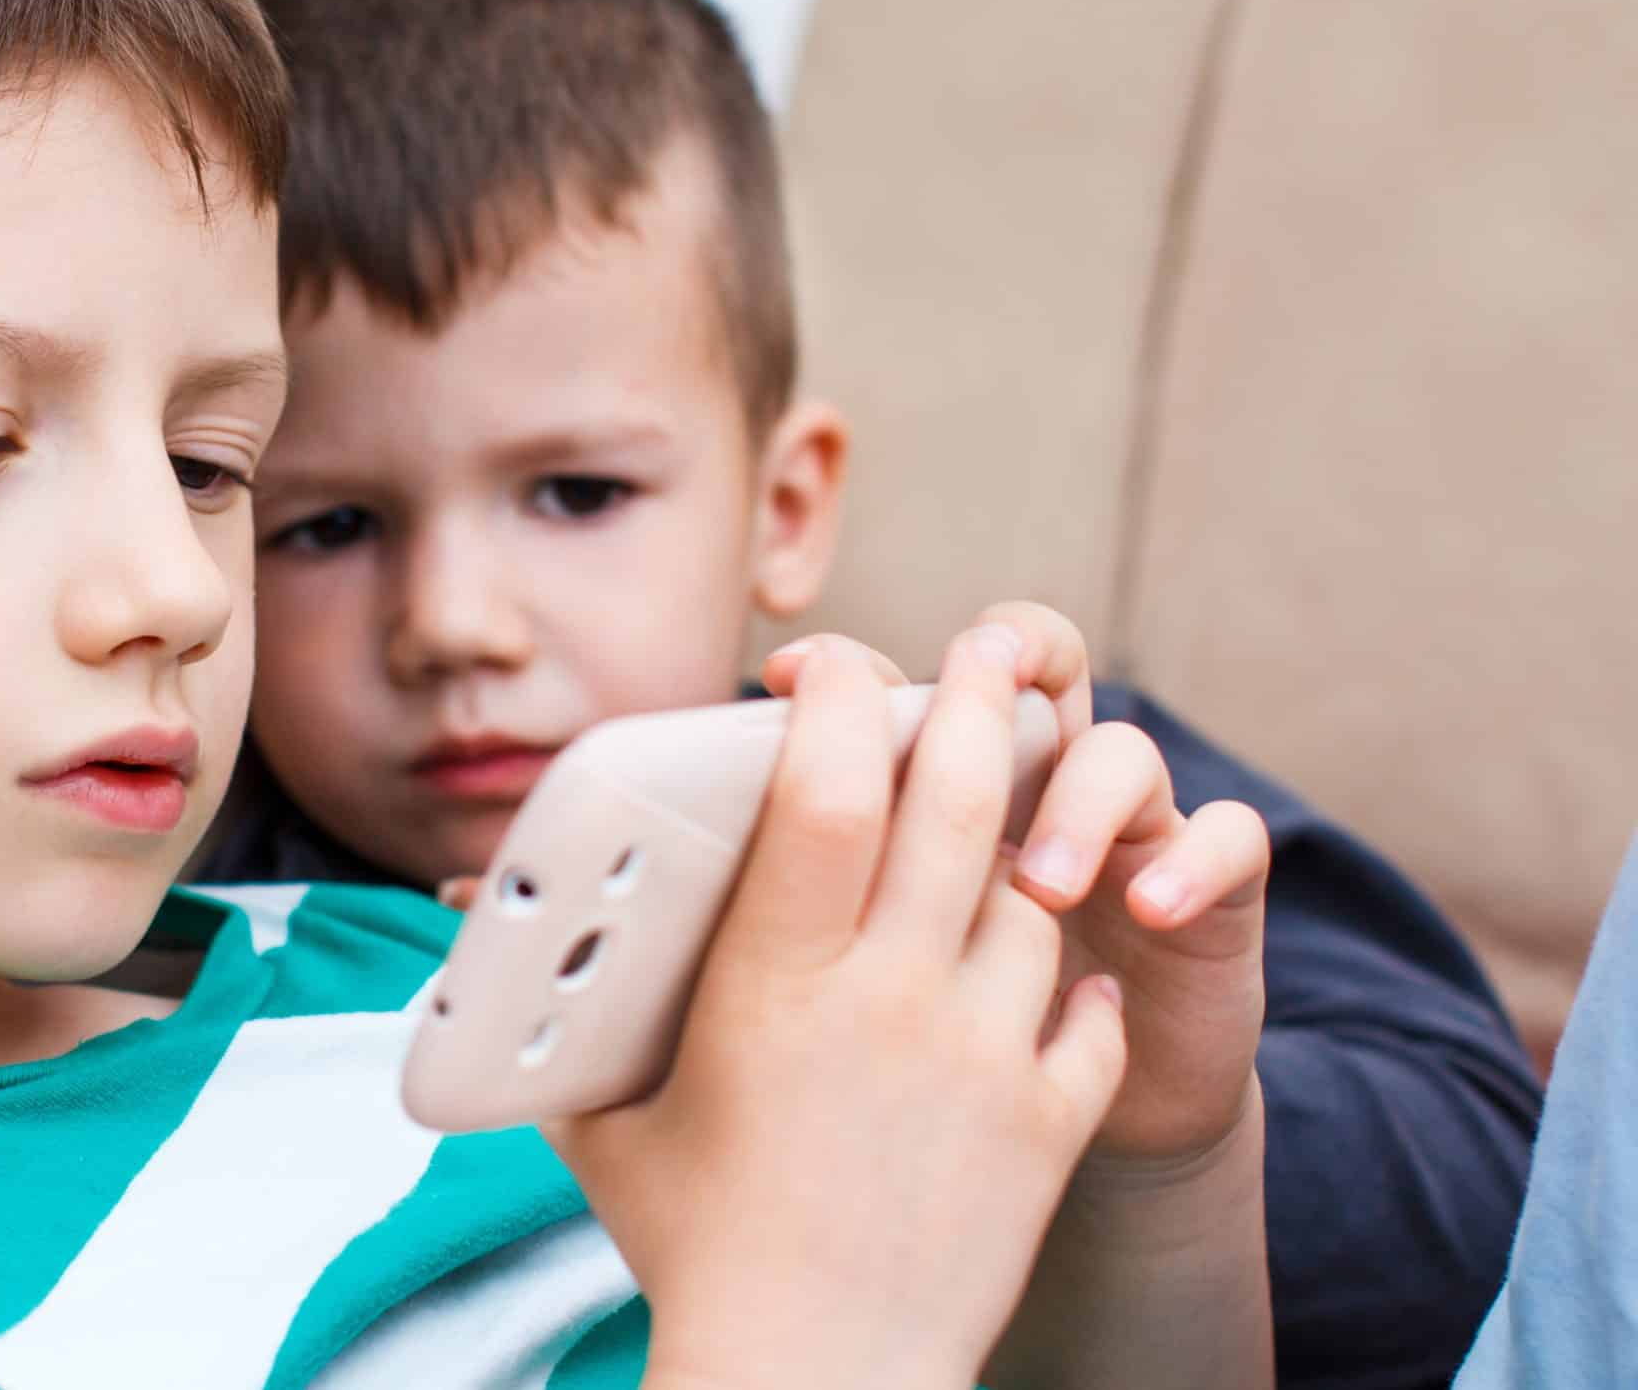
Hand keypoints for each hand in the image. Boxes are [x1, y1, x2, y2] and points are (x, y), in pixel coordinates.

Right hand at [550, 628, 1126, 1389]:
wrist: (812, 1379)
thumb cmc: (688, 1246)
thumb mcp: (601, 1116)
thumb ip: (551, 1005)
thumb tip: (466, 916)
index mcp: (776, 981)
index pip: (826, 790)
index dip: (840, 699)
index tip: (829, 665)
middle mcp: (892, 998)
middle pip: (958, 802)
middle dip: (976, 702)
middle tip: (983, 652)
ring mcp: (983, 1057)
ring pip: (1032, 899)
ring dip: (1023, 848)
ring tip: (1010, 821)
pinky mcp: (1046, 1126)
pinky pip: (1091, 1019)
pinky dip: (1076, 988)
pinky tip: (1049, 981)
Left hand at [767, 604, 1267, 1159]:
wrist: (1061, 1142)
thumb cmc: (906, 1067)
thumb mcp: (832, 990)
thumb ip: (736, 940)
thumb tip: (583, 927)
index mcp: (919, 808)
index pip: (890, 696)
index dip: (850, 672)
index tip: (794, 678)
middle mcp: (1023, 793)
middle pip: (1019, 677)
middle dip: (990, 669)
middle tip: (971, 680)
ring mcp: (1120, 837)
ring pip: (1120, 751)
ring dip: (1081, 793)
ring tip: (1043, 876)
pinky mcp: (1204, 900)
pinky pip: (1227, 844)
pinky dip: (1196, 861)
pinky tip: (1151, 909)